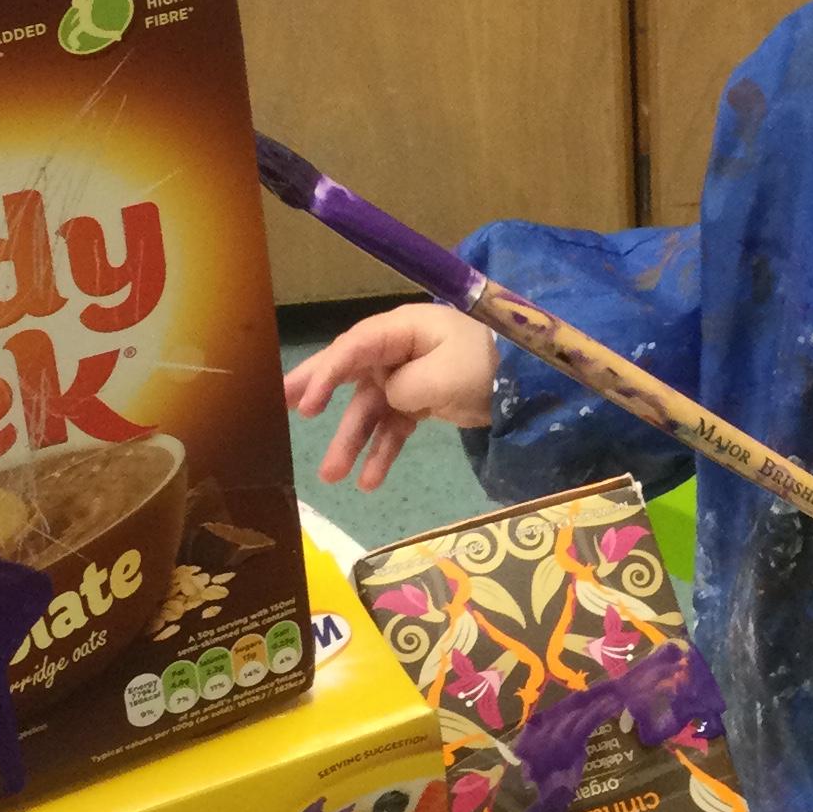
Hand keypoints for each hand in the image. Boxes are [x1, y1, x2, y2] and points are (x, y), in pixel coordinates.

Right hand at [284, 307, 496, 491]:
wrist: (530, 385)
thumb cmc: (486, 365)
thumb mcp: (446, 374)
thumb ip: (406, 386)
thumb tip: (388, 398)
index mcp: (403, 330)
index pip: (354, 349)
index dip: (327, 375)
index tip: (306, 406)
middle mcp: (398, 350)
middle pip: (350, 371)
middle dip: (318, 392)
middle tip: (282, 408)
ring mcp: (408, 377)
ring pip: (370, 410)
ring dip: (351, 442)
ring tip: (331, 476)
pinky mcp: (420, 402)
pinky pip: (393, 428)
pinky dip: (381, 452)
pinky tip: (369, 482)